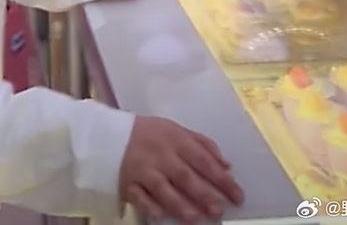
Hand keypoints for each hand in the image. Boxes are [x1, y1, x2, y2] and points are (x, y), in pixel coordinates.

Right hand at [120, 116, 243, 222]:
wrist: (110, 135)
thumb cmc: (149, 134)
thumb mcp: (176, 130)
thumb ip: (202, 144)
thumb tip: (227, 165)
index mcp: (176, 139)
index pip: (202, 159)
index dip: (220, 177)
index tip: (237, 194)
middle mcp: (161, 154)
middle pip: (185, 175)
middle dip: (204, 193)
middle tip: (219, 210)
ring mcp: (143, 169)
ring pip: (163, 188)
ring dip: (180, 204)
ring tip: (195, 218)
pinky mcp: (127, 182)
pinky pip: (138, 196)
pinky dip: (148, 205)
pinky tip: (159, 216)